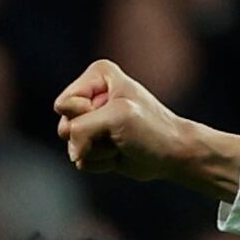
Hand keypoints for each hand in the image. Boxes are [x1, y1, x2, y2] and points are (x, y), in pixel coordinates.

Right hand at [54, 59, 239, 199]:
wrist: (175, 155)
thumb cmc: (152, 129)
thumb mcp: (116, 118)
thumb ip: (81, 128)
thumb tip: (71, 153)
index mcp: (98, 76)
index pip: (65, 104)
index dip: (86, 115)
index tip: (116, 114)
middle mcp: (91, 95)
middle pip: (65, 125)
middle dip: (92, 136)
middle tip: (119, 133)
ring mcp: (91, 121)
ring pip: (72, 145)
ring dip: (98, 151)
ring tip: (121, 144)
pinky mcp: (95, 143)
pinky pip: (82, 160)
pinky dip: (102, 163)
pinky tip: (119, 155)